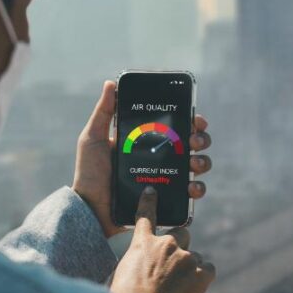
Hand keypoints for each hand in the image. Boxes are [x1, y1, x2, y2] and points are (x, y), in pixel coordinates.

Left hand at [72, 80, 213, 236]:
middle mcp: (161, 158)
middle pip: (193, 144)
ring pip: (198, 166)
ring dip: (203, 161)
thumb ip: (103, 112)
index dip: (191, 120)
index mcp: (148, 141)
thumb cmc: (90, 172)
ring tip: (193, 163)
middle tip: (193, 141)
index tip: (195, 118)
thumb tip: (111, 82)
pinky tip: (191, 186)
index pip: (176, 125)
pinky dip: (198, 188)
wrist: (90, 209)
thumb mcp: (93, 138)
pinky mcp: (168, 199)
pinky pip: (191, 193)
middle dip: (201, 139)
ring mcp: (167, 178)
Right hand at [110, 187, 215, 292]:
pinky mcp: (202, 272)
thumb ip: (136, 260)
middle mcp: (167, 244)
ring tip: (177, 286)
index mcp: (143, 243)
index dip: (150, 202)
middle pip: (181, 234)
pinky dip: (202, 276)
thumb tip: (143, 264)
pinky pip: (208, 268)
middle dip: (179, 245)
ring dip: (188, 266)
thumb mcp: (121, 274)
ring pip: (194, 255)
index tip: (152, 192)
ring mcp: (186, 257)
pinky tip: (192, 288)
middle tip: (171, 265)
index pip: (146, 215)